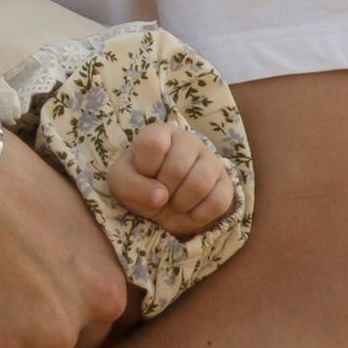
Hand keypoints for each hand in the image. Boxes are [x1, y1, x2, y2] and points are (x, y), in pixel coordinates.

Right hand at [0, 138, 129, 347]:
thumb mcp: (74, 216)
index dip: (72, 332)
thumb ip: (87, 262)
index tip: (47, 327)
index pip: (104, 335)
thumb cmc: (7, 181)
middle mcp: (83, 318)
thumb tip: (79, 285)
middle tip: (12, 339)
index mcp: (110, 287)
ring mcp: (38, 338)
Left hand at [107, 117, 235, 235]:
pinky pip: (217, 201)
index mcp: (160, 132)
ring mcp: (210, 159)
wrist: (163, 205)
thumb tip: (160, 196)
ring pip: (200, 184)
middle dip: (164, 191)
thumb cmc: (140, 185)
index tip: (144, 174)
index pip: (153, 144)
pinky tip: (191, 210)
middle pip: (177, 169)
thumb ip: (132, 186)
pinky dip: (199, 214)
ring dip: (181, 204)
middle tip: (160, 194)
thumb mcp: (122, 184)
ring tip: (174, 202)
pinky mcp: (226, 182)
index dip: (146, 167)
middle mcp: (188, 139)